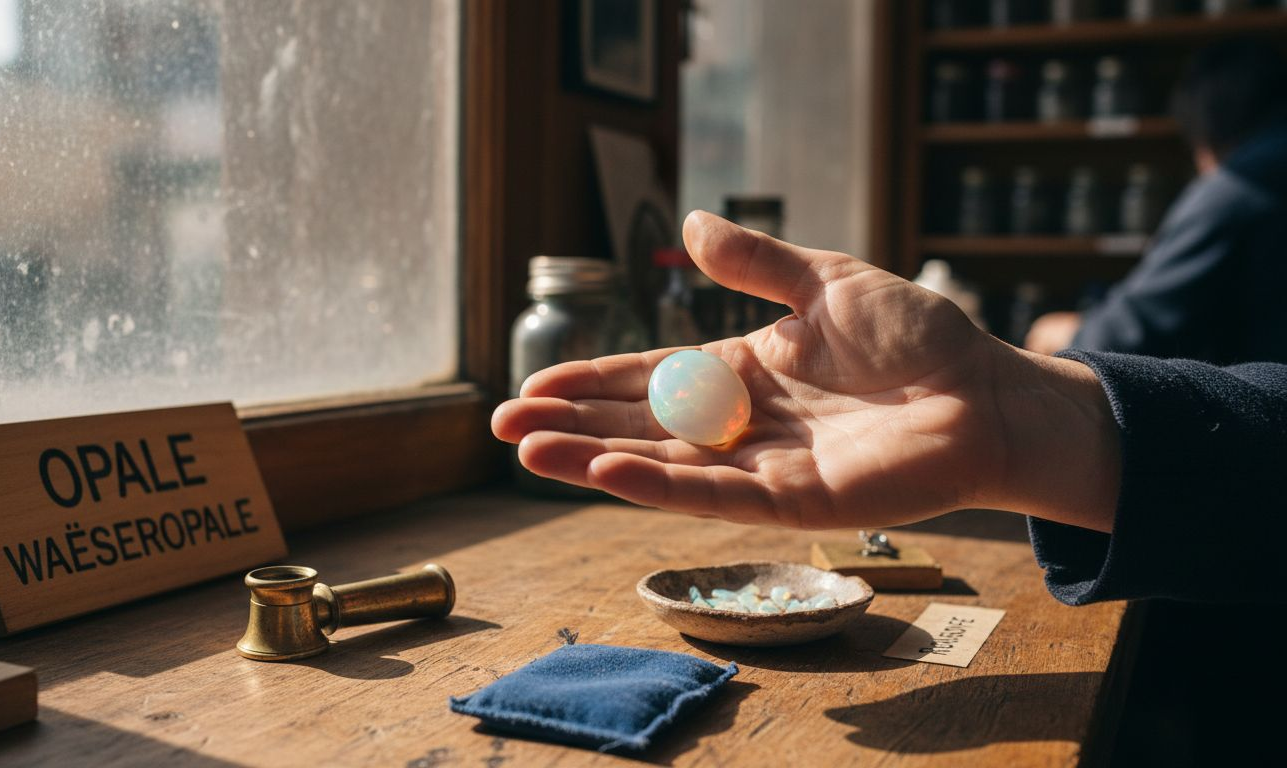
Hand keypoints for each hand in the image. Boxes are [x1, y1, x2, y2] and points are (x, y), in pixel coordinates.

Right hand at [493, 212, 1118, 531]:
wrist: (987, 392)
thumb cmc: (918, 336)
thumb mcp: (826, 279)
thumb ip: (757, 262)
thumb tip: (688, 221)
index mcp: (743, 371)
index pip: (650, 379)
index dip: (591, 382)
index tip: (533, 384)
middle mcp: (742, 424)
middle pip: (639, 428)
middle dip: (571, 426)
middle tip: (503, 424)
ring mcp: (762, 467)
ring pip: (661, 467)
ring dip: (593, 459)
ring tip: (529, 451)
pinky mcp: (791, 503)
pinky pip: (712, 495)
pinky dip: (656, 486)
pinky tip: (604, 470)